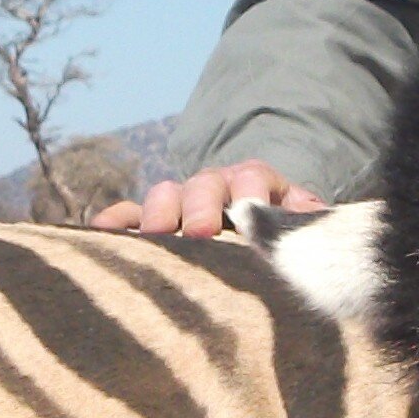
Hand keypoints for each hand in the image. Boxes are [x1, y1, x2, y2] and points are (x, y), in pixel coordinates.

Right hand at [93, 160, 325, 238]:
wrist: (261, 238)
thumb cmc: (287, 240)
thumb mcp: (304, 231)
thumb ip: (310, 225)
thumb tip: (318, 219)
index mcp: (256, 183)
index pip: (252, 176)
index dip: (248, 193)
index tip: (247, 215)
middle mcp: (216, 187)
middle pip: (203, 185)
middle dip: (199, 207)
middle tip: (199, 235)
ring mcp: (181, 202)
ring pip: (164, 196)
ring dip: (157, 214)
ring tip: (153, 239)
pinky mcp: (153, 222)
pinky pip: (128, 216)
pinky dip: (114, 223)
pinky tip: (100, 233)